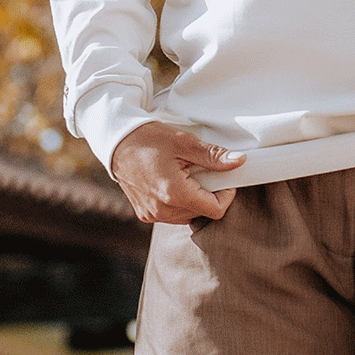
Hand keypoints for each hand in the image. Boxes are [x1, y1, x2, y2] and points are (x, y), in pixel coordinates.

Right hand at [110, 122, 246, 224]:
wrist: (116, 141)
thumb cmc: (148, 138)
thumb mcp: (184, 143)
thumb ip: (213, 156)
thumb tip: (239, 161)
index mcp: (174, 193)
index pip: (215, 209)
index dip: (226, 195)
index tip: (222, 179)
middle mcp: (162, 210)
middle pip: (202, 213)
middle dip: (208, 195)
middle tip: (200, 172)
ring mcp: (152, 214)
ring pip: (188, 216)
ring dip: (193, 200)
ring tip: (184, 177)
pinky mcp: (145, 214)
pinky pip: (172, 215)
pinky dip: (178, 203)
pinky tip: (171, 184)